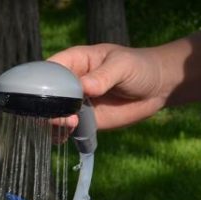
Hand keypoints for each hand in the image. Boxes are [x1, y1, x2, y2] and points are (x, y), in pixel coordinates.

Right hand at [49, 44, 168, 129]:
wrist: (157, 88)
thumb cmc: (139, 67)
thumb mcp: (123, 66)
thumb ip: (103, 76)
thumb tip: (84, 87)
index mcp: (75, 61)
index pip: (51, 69)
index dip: (43, 80)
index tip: (47, 94)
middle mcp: (71, 82)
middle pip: (47, 94)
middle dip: (48, 106)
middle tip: (61, 115)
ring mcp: (76, 103)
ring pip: (54, 113)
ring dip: (54, 122)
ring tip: (69, 125)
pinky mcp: (85, 120)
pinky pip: (67, 128)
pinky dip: (61, 134)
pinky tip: (63, 138)